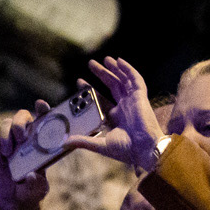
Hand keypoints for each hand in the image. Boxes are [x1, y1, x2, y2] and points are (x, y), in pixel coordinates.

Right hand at [0, 100, 53, 209]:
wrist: (15, 199)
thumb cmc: (33, 190)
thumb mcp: (39, 189)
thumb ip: (37, 183)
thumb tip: (32, 175)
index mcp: (43, 141)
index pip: (44, 119)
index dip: (43, 109)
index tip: (40, 105)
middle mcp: (27, 137)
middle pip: (22, 116)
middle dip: (20, 122)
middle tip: (20, 137)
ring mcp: (11, 142)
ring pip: (6, 124)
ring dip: (6, 135)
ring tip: (8, 152)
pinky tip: (1, 158)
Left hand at [68, 57, 162, 173]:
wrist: (145, 150)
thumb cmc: (127, 150)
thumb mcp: (100, 145)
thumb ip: (83, 141)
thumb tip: (64, 142)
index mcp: (116, 117)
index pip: (101, 99)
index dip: (91, 90)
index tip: (79, 82)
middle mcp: (125, 107)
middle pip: (112, 86)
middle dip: (102, 74)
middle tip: (90, 63)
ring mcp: (133, 101)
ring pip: (123, 80)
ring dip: (115, 69)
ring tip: (105, 59)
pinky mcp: (141, 97)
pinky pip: (135, 80)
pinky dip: (128, 70)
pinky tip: (119, 61)